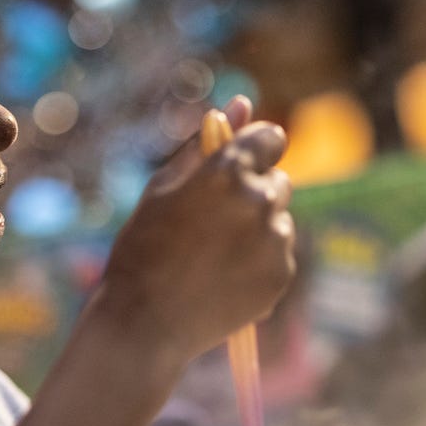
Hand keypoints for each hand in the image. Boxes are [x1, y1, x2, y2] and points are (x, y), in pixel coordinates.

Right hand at [86, 95, 295, 369]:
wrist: (147, 323)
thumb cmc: (144, 250)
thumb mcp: (163, 189)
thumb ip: (205, 145)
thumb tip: (242, 102)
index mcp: (229, 170)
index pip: (270, 138)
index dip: (253, 151)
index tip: (239, 166)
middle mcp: (260, 200)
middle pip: (278, 181)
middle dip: (254, 194)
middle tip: (214, 224)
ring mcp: (275, 239)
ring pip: (278, 221)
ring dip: (257, 231)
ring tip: (214, 258)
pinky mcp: (282, 274)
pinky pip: (278, 256)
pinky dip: (260, 263)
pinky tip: (223, 279)